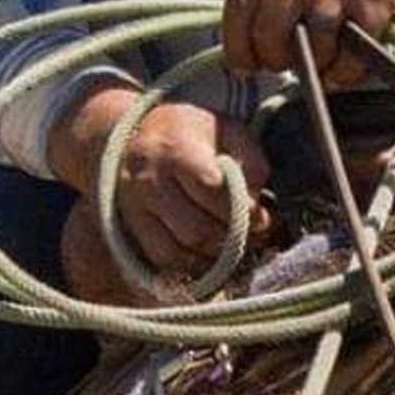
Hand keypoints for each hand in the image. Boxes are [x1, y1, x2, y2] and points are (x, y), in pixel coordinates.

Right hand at [48, 94, 270, 291]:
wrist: (131, 136)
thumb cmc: (189, 133)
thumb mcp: (226, 129)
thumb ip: (251, 160)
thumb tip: (258, 204)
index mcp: (176, 150)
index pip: (212, 190)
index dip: (244, 209)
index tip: (263, 215)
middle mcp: (150, 182)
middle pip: (198, 229)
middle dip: (234, 238)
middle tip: (255, 236)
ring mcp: (135, 208)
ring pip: (181, 251)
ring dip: (215, 256)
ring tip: (235, 245)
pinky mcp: (130, 228)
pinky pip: (163, 260)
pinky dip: (191, 264)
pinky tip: (209, 252)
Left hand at [222, 0, 394, 82]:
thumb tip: (245, 36)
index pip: (239, 3)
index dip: (236, 42)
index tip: (243, 66)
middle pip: (268, 29)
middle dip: (272, 58)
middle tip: (282, 66)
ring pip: (308, 45)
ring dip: (312, 66)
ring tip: (318, 66)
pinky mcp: (371, 1)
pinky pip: (348, 54)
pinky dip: (343, 72)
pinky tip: (344, 69)